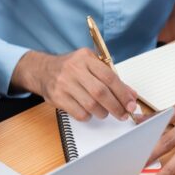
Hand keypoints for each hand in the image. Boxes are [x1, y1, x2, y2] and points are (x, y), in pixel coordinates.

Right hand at [11, 49, 137, 120]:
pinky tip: (90, 112)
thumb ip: (111, 78)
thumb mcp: (90, 65)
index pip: (109, 77)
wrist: (43, 70)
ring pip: (91, 105)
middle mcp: (74, 69)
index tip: (131, 103)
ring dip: (103, 112)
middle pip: (101, 92)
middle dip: (116, 106)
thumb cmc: (71, 68)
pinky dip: (89, 116)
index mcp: (85, 58)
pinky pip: (79, 113)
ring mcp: (64, 84)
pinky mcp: (57, 97)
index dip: (123, 92)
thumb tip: (131, 95)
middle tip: (123, 114)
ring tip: (105, 112)